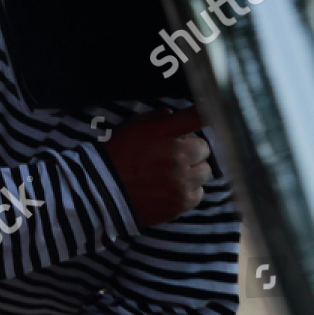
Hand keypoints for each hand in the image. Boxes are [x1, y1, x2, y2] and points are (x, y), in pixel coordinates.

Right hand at [102, 107, 210, 227]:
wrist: (98, 191)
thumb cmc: (114, 155)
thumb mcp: (129, 127)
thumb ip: (154, 118)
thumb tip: (173, 114)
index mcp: (164, 133)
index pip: (198, 116)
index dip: (209, 112)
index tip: (214, 112)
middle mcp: (177, 156)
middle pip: (205, 148)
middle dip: (191, 150)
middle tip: (173, 155)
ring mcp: (181, 181)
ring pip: (205, 172)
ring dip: (192, 171)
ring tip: (171, 174)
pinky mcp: (181, 202)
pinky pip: (198, 193)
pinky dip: (187, 191)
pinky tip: (169, 189)